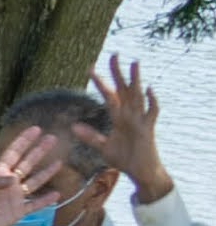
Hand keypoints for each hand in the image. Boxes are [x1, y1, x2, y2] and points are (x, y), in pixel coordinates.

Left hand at [0, 129, 66, 225]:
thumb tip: (13, 178)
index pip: (13, 154)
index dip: (23, 141)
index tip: (35, 129)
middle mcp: (8, 183)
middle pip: (27, 163)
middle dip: (39, 151)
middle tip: (52, 138)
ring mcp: (14, 197)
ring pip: (34, 182)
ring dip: (46, 172)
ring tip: (60, 162)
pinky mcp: (17, 212)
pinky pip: (35, 205)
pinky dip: (46, 200)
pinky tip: (57, 194)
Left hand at [102, 55, 169, 198]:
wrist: (140, 172)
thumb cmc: (125, 159)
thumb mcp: (104, 147)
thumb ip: (91, 136)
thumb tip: (74, 127)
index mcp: (119, 117)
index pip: (108, 95)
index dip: (100, 82)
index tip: (90, 68)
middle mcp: (130, 115)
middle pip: (123, 89)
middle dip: (118, 72)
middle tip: (114, 54)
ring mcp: (140, 120)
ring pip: (138, 96)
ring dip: (135, 80)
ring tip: (134, 63)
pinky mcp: (148, 129)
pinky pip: (151, 112)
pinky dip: (151, 101)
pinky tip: (149, 89)